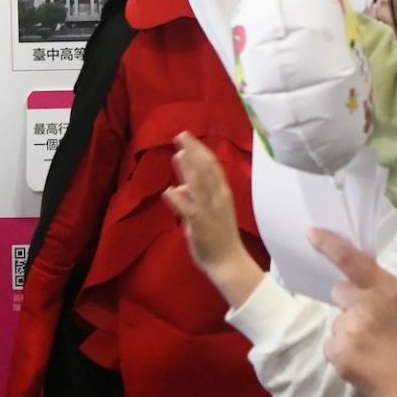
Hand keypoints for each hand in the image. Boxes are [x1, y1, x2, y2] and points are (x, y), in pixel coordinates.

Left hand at [163, 133, 262, 306]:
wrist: (228, 261)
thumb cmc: (219, 234)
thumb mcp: (211, 210)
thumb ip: (196, 196)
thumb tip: (180, 186)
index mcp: (223, 193)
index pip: (212, 166)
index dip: (200, 150)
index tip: (188, 138)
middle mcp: (218, 198)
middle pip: (206, 169)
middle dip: (194, 151)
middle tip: (181, 135)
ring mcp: (209, 211)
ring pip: (199, 185)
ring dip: (189, 169)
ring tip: (178, 154)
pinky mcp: (200, 225)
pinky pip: (188, 210)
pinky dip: (178, 200)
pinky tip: (168, 191)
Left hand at [317, 229, 396, 396]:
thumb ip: (384, 291)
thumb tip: (359, 282)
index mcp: (386, 290)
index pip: (352, 261)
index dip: (329, 245)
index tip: (311, 234)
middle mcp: (363, 306)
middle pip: (339, 293)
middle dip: (350, 304)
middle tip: (371, 325)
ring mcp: (348, 330)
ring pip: (337, 322)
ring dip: (349, 332)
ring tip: (372, 350)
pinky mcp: (337, 353)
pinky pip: (332, 344)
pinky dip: (343, 353)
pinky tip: (363, 362)